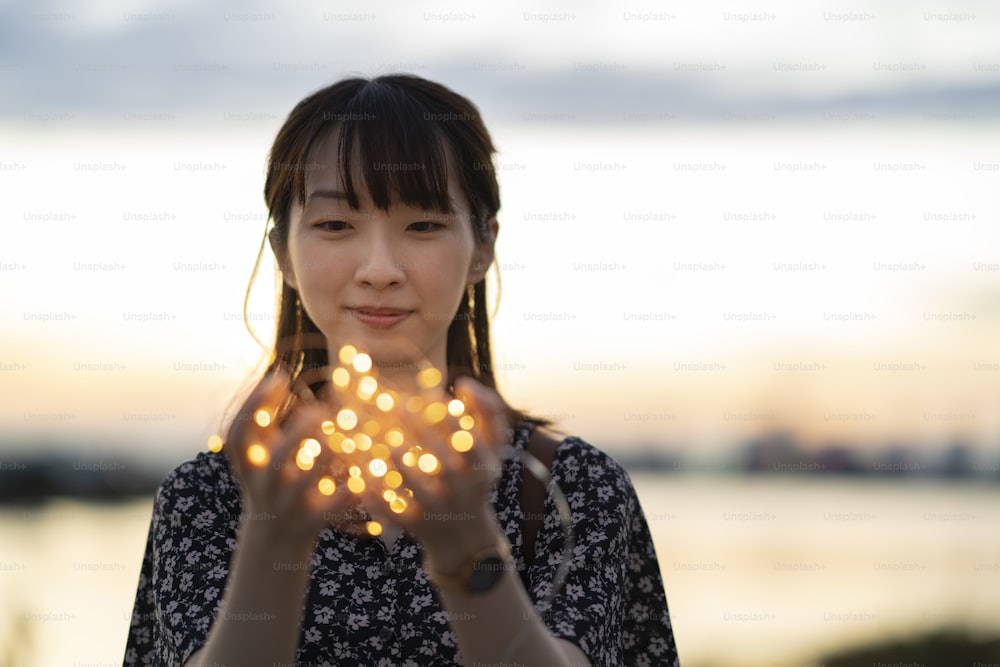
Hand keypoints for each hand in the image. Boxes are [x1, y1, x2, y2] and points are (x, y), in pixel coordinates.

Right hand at [224, 370, 362, 548]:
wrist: (274, 539)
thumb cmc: (271, 478)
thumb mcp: (260, 451)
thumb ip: (265, 416)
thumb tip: (279, 375)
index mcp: (248, 462)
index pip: (238, 433)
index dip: (255, 403)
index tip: (281, 376)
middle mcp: (262, 483)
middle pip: (277, 458)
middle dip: (298, 434)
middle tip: (319, 410)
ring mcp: (285, 505)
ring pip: (303, 483)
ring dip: (325, 458)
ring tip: (342, 438)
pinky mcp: (309, 524)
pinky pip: (331, 508)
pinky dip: (347, 492)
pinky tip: (361, 476)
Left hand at [355, 375, 511, 554]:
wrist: (463, 535)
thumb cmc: (475, 476)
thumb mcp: (492, 448)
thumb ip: (486, 412)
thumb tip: (462, 383)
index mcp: (481, 469)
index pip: (470, 443)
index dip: (451, 418)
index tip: (432, 394)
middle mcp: (462, 491)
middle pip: (443, 462)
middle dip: (421, 432)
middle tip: (399, 406)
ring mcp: (438, 510)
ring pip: (418, 488)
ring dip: (401, 463)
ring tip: (388, 441)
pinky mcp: (415, 526)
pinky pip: (393, 511)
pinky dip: (377, 495)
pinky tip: (362, 474)